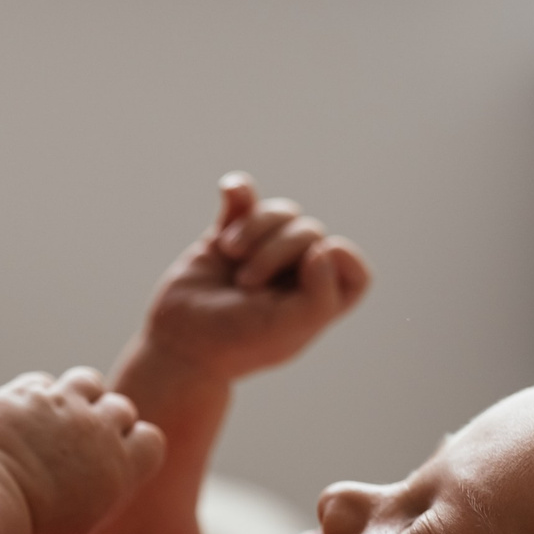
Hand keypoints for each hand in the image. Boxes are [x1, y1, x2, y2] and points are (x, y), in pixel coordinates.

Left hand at [0, 368, 167, 533]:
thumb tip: (106, 476)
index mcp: (119, 467)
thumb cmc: (32, 522)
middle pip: (121, 407)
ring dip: (77, 396)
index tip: (111, 456)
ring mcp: (62, 406)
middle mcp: (97, 430)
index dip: (132, 444)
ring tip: (58, 416)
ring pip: (88, 381)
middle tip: (78, 441)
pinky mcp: (27, 393)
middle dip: (104, 420)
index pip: (150, 440)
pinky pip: (42, 383)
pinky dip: (36, 397)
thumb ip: (102, 487)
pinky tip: (21, 418)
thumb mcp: (82, 520)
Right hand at [141, 173, 369, 380]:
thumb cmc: (236, 342)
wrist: (180, 342)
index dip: (342, 257)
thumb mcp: (286, 330)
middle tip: (246, 283)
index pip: (353, 271)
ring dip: (255, 227)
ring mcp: (263, 251)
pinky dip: (239, 191)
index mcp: (317, 302)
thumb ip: (321, 297)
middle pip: (311, 232)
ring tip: (230, 253)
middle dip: (278, 249)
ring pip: (281, 213)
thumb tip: (328, 247)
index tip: (314, 259)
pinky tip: (229, 191)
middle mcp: (296, 275)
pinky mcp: (230, 236)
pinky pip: (244, 199)